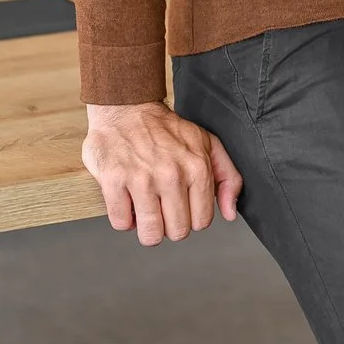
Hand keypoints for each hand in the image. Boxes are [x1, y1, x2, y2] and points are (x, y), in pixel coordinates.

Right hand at [83, 102, 243, 245]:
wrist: (126, 108)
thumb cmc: (166, 129)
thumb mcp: (208, 144)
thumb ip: (228, 177)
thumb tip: (230, 213)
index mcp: (197, 168)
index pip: (202, 221)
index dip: (191, 218)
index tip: (182, 205)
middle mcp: (171, 175)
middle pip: (177, 232)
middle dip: (170, 225)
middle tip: (163, 207)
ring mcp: (141, 179)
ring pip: (151, 235)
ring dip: (147, 227)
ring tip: (146, 208)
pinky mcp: (114, 181)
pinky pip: (122, 224)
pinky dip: (124, 218)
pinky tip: (128, 201)